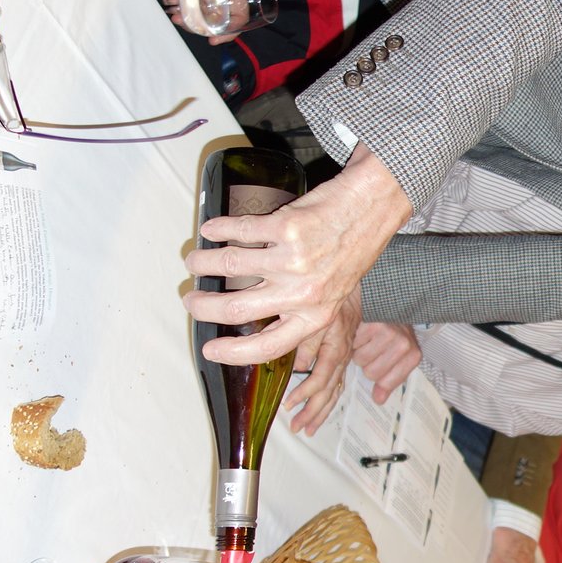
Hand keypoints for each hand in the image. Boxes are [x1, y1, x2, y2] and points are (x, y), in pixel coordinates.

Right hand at [184, 144, 411, 366]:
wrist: (369, 209)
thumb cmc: (350, 252)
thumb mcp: (333, 297)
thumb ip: (301, 314)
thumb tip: (259, 328)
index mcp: (315, 316)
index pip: (267, 347)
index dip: (233, 353)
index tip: (211, 350)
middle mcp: (303, 292)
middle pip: (237, 309)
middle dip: (203, 307)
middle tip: (192, 301)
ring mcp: (294, 259)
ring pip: (230, 265)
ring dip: (203, 264)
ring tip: (195, 262)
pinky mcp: (286, 227)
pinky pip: (239, 230)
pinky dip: (218, 229)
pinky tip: (210, 230)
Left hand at [281, 287, 361, 434]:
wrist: (352, 278)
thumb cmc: (333, 293)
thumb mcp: (318, 315)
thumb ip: (307, 340)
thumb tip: (298, 365)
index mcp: (336, 348)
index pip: (322, 379)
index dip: (305, 394)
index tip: (288, 404)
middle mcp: (342, 355)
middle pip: (330, 392)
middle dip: (314, 412)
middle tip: (299, 428)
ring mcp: (344, 355)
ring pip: (335, 389)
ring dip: (321, 410)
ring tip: (308, 426)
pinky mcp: (343, 352)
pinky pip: (339, 380)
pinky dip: (329, 396)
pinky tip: (321, 404)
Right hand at [352, 322, 421, 403]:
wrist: (391, 306)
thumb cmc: (394, 335)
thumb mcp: (398, 359)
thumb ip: (388, 381)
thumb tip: (378, 399)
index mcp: (413, 356)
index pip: (386, 382)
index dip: (378, 377)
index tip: (378, 365)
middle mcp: (403, 344)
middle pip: (370, 373)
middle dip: (367, 364)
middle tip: (373, 350)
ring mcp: (389, 333)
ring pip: (360, 360)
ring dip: (359, 352)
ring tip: (368, 340)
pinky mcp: (373, 324)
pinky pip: (354, 344)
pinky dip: (355, 340)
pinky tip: (363, 332)